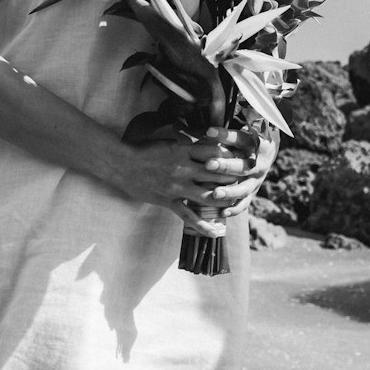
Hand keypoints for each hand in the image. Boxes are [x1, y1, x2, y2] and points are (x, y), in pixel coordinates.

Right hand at [118, 128, 269, 236]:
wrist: (121, 164)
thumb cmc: (142, 150)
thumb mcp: (166, 140)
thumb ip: (184, 142)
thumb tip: (198, 139)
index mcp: (183, 150)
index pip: (213, 152)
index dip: (230, 155)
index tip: (242, 157)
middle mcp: (184, 168)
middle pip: (216, 174)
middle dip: (233, 178)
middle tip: (248, 181)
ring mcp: (177, 186)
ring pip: (207, 196)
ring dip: (224, 201)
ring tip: (237, 204)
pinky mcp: (168, 200)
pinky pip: (188, 215)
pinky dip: (202, 225)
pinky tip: (214, 231)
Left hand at [195, 124, 277, 218]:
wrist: (265, 153)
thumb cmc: (245, 139)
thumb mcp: (242, 130)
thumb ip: (228, 130)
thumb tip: (209, 128)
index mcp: (256, 145)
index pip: (241, 139)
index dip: (226, 135)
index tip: (208, 131)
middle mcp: (258, 164)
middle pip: (243, 166)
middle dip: (225, 166)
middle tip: (208, 164)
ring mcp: (256, 181)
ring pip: (244, 188)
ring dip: (230, 192)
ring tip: (215, 193)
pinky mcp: (252, 193)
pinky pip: (244, 203)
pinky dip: (234, 209)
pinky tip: (222, 213)